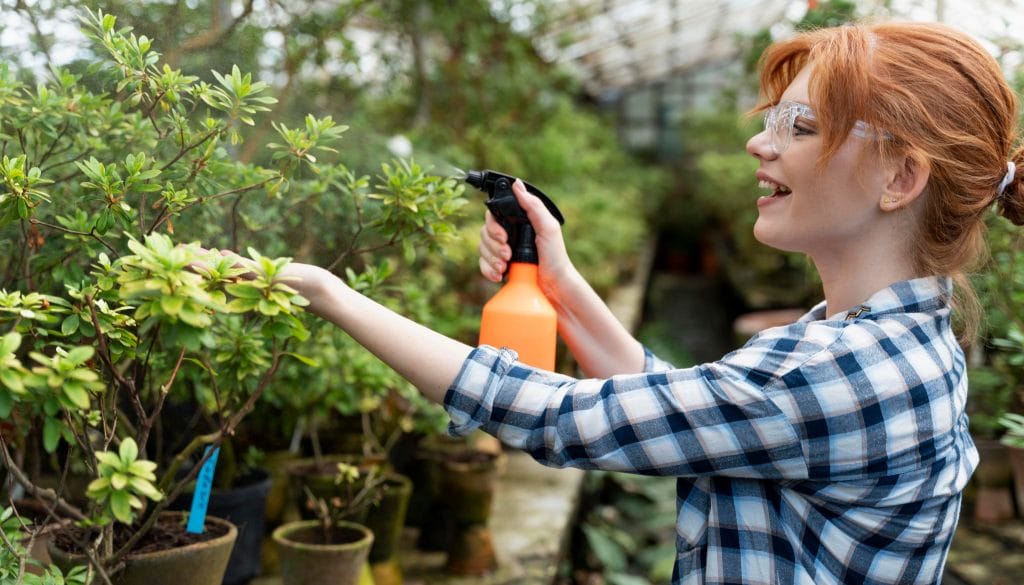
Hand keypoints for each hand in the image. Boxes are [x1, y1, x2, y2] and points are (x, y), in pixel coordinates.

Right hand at [477, 179, 574, 294]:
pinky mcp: (500, 267)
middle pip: (484, 233)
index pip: (493, 216)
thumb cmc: (555, 256)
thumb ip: (533, 206)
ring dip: (491, 259)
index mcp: (518, 222)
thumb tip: (517, 185)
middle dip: (493, 246)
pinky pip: (483, 265)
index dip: (493, 226)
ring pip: (482, 249)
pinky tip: (499, 275)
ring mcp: (503, 252)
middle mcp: (509, 235)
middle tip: (508, 254)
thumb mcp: (548, 227)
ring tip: (505, 267)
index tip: (504, 237)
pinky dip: (488, 270)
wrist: (554, 287)